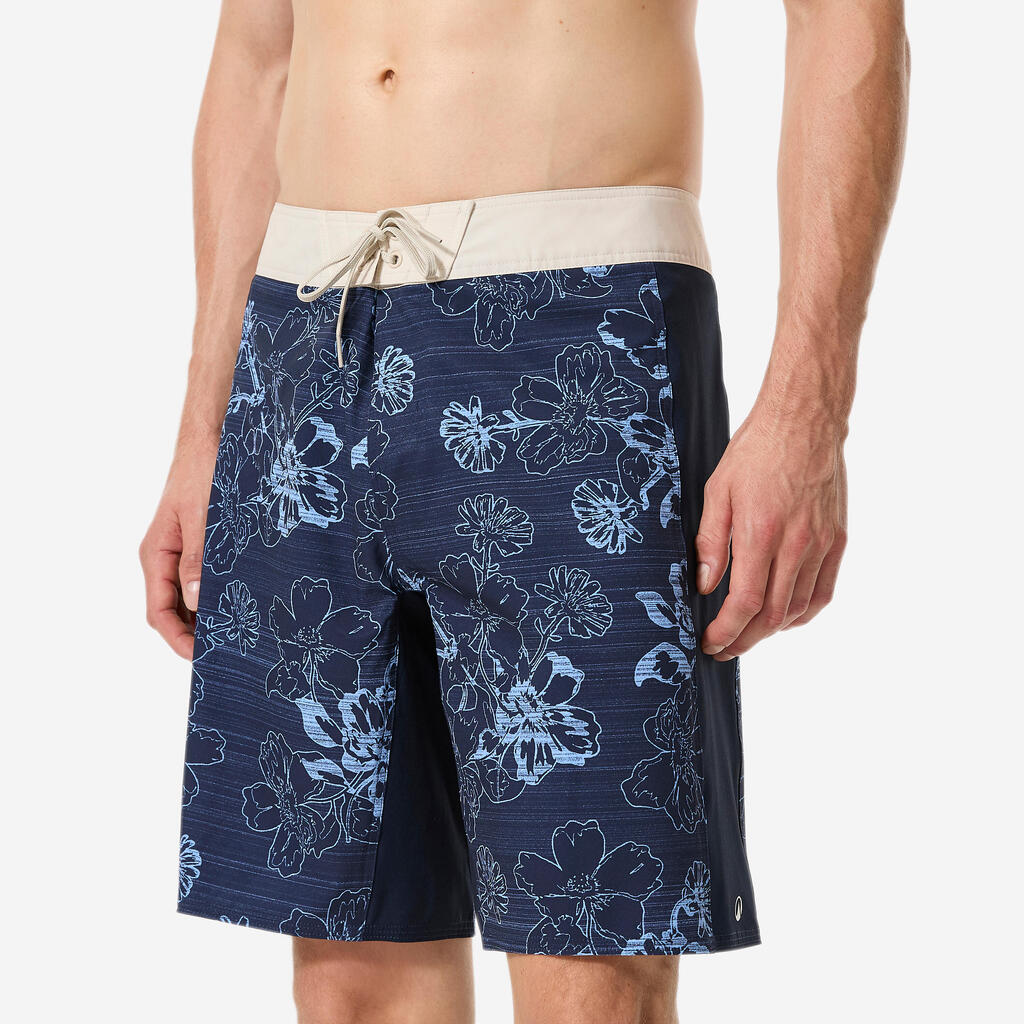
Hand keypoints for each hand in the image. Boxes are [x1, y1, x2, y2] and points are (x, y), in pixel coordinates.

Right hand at [139, 438, 218, 658]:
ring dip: (206, 618)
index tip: (200, 659)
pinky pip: (201, 579)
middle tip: (227, 654)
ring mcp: (180, 552)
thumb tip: (195, 601)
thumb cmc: (204, 472)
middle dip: (194, 635)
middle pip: (172, 611)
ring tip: (236, 636)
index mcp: (156, 555)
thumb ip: (199, 558)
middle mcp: (164, 557)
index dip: (178, 640)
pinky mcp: (198, 544)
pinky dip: (214, 596)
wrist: (211, 440)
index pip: (158, 612)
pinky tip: (238, 604)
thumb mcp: (204, 517)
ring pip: (187, 598)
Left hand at [696, 402, 847, 660]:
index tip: (709, 642)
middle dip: (744, 640)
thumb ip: (712, 542)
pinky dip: (802, 614)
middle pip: (773, 616)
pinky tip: (782, 616)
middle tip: (723, 648)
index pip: (746, 602)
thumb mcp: (718, 491)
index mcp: (762, 532)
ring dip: (771, 631)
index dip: (726, 631)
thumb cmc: (756, 451)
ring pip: (799, 610)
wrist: (805, 422)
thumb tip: (706, 585)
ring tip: (746, 634)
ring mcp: (821, 544)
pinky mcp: (838, 540)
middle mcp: (796, 544)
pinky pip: (822, 592)